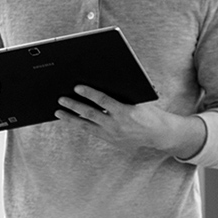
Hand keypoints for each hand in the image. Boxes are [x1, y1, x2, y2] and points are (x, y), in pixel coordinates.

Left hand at [54, 85, 203, 155]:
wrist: (159, 134)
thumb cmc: (149, 112)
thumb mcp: (140, 99)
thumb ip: (124, 91)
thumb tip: (108, 77)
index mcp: (125, 112)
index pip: (103, 101)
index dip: (89, 93)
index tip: (77, 87)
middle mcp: (116, 125)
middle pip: (90, 114)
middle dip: (73, 106)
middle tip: (61, 99)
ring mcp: (112, 135)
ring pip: (86, 126)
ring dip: (71, 118)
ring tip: (59, 112)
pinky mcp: (110, 141)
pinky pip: (91, 132)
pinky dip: (80, 125)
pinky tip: (70, 120)